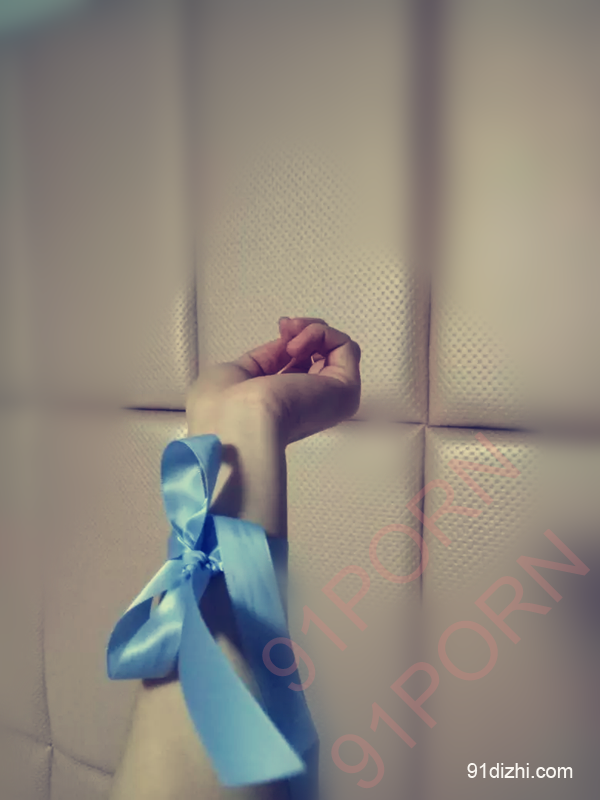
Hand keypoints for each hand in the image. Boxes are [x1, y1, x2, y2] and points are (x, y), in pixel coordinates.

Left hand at [186, 318, 361, 445]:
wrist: (237, 418)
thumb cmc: (223, 406)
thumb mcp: (239, 373)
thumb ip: (267, 359)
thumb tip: (288, 344)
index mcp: (284, 407)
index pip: (300, 366)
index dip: (290, 341)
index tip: (280, 327)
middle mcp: (311, 404)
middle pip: (322, 355)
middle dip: (304, 331)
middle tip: (286, 327)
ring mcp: (331, 399)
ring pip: (337, 349)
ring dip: (314, 331)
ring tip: (291, 337)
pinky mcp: (346, 390)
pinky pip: (346, 348)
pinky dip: (324, 334)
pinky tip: (299, 344)